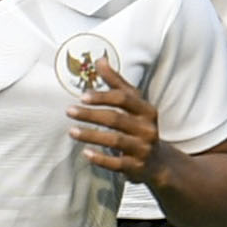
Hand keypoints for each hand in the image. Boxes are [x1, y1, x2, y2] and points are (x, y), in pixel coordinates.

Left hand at [69, 56, 164, 178]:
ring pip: (115, 140)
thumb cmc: (138, 126)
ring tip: (71, 131)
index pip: (124, 99)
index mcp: (146, 110)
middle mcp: (147, 129)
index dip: (103, 96)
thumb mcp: (133, 104)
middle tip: (69, 111)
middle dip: (91, 114)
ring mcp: (143, 149)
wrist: (157, 162)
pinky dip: (101, 158)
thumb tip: (100, 59)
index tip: (82, 95)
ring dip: (91, 135)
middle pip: (116, 119)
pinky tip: (85, 153)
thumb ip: (116, 83)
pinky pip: (117, 163)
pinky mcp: (136, 167)